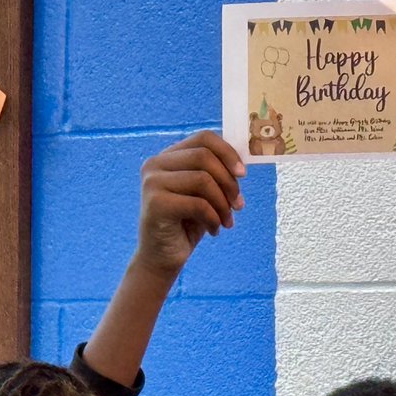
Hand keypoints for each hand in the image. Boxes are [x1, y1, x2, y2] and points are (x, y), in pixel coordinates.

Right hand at [135, 131, 245, 278]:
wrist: (162, 258)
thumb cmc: (185, 225)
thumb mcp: (204, 195)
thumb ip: (216, 175)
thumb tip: (241, 166)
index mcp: (168, 157)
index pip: (203, 138)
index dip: (228, 153)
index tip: (243, 174)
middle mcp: (155, 165)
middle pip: (204, 157)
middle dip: (228, 182)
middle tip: (238, 205)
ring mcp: (152, 183)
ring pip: (203, 180)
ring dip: (223, 204)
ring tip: (226, 222)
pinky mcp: (156, 204)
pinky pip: (198, 204)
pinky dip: (213, 219)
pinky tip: (214, 231)